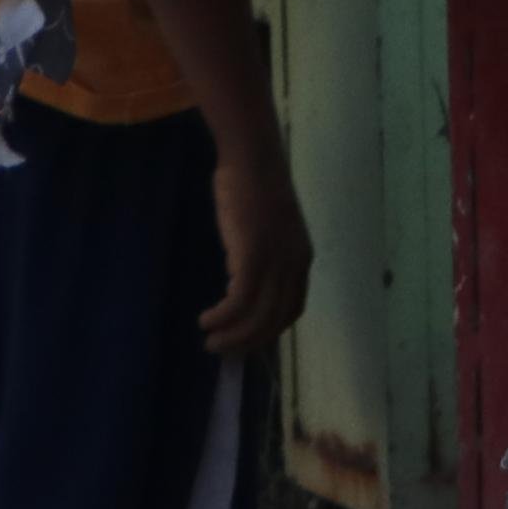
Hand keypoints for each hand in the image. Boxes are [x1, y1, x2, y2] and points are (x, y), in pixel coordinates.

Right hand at [200, 147, 311, 354]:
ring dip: (232, 337)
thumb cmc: (253, 187)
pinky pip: (239, 302)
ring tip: (210, 341)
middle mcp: (294, 264)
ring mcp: (276, 261)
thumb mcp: (267, 229)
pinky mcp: (253, 256)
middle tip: (222, 351)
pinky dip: (222, 317)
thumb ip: (262, 255)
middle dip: (247, 342)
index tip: (246, 341)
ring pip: (257, 318)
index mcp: (301, 258)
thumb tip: (242, 281)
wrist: (252, 158)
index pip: (292, 309)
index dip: (269, 331)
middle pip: (274, 321)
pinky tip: (206, 319)